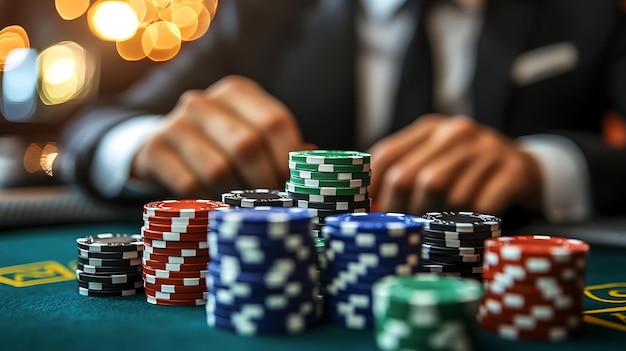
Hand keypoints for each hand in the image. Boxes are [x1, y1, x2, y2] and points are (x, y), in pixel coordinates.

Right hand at [132, 75, 307, 198]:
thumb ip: (282, 147)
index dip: (288, 159)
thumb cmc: (221, 145)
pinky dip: (208, 201)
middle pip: (246, 145)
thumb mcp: (252, 135)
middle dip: (265, 181)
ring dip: (236, 195)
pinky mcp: (153, 150)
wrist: (162, 148)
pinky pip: (189, 185)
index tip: (295, 185)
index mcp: (237, 92)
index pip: (273, 121)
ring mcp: (173, 123)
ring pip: (217, 169)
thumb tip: (316, 159)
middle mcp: (203, 101)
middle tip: (272, 203)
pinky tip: (215, 205)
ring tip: (244, 206)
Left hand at [368, 114, 541, 215]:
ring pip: (445, 194)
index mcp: (431, 128)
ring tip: (436, 230)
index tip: (365, 214)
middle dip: (399, 211)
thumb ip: (403, 172)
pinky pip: (481, 206)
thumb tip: (366, 205)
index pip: (386, 155)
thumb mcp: (435, 158)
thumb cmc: (467, 170)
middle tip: (401, 229)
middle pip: (410, 177)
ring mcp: (488, 150)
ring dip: (437, 220)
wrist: (525, 166)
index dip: (370, 188)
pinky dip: (471, 223)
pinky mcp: (515, 171)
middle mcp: (457, 132)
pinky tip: (469, 227)